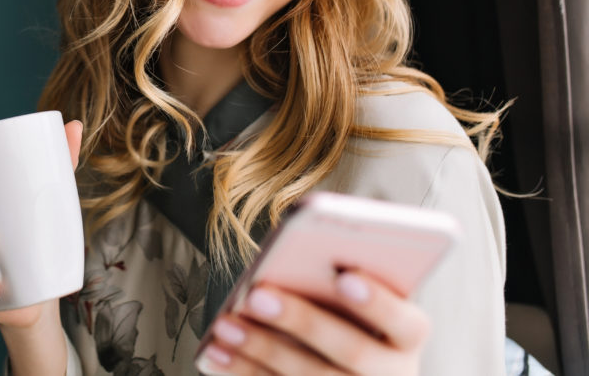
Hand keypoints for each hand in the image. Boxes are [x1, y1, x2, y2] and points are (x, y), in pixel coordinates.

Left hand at [197, 271, 429, 374]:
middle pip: (352, 353)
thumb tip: (290, 257)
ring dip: (261, 351)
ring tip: (225, 324)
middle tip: (258, 295)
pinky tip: (215, 354)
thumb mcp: (357, 303)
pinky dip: (244, 373)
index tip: (344, 277)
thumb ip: (338, 282)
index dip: (379, 302)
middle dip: (302, 322)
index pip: (407, 322)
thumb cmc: (349, 322)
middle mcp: (392, 375)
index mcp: (408, 338)